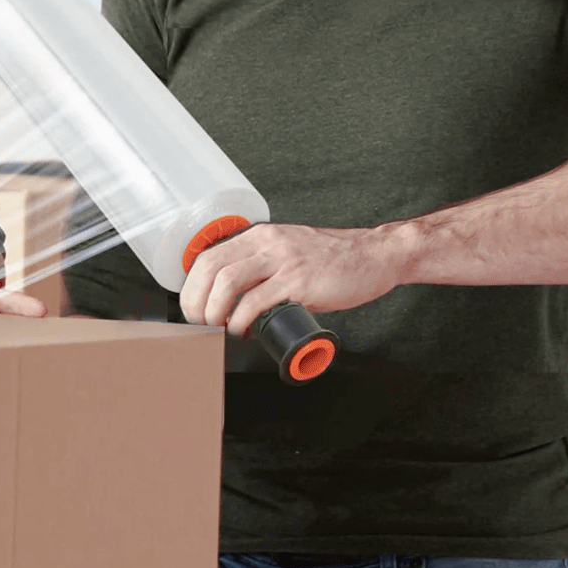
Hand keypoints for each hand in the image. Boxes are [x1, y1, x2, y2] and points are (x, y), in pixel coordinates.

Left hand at [180, 222, 400, 336]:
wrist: (375, 256)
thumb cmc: (333, 260)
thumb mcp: (288, 252)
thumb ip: (263, 266)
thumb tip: (236, 298)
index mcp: (260, 236)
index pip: (208, 257)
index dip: (192, 286)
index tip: (193, 309)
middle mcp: (267, 242)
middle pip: (210, 268)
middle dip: (196, 301)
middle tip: (199, 324)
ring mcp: (283, 260)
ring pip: (228, 281)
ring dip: (215, 311)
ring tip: (220, 329)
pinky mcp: (300, 280)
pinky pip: (257, 300)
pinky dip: (241, 320)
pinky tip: (243, 332)